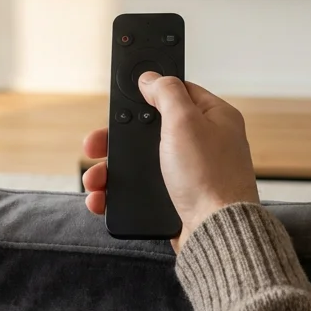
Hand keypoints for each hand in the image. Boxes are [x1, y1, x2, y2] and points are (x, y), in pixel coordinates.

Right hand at [82, 73, 259, 251]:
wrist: (215, 233)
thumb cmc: (209, 178)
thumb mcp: (184, 121)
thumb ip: (166, 92)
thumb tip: (151, 77)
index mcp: (214, 118)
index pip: (177, 93)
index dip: (147, 94)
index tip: (123, 98)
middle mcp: (204, 143)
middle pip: (149, 130)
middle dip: (117, 139)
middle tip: (94, 145)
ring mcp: (190, 172)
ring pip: (141, 162)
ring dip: (112, 169)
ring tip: (95, 180)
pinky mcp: (178, 199)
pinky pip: (142, 190)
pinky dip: (120, 193)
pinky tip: (104, 197)